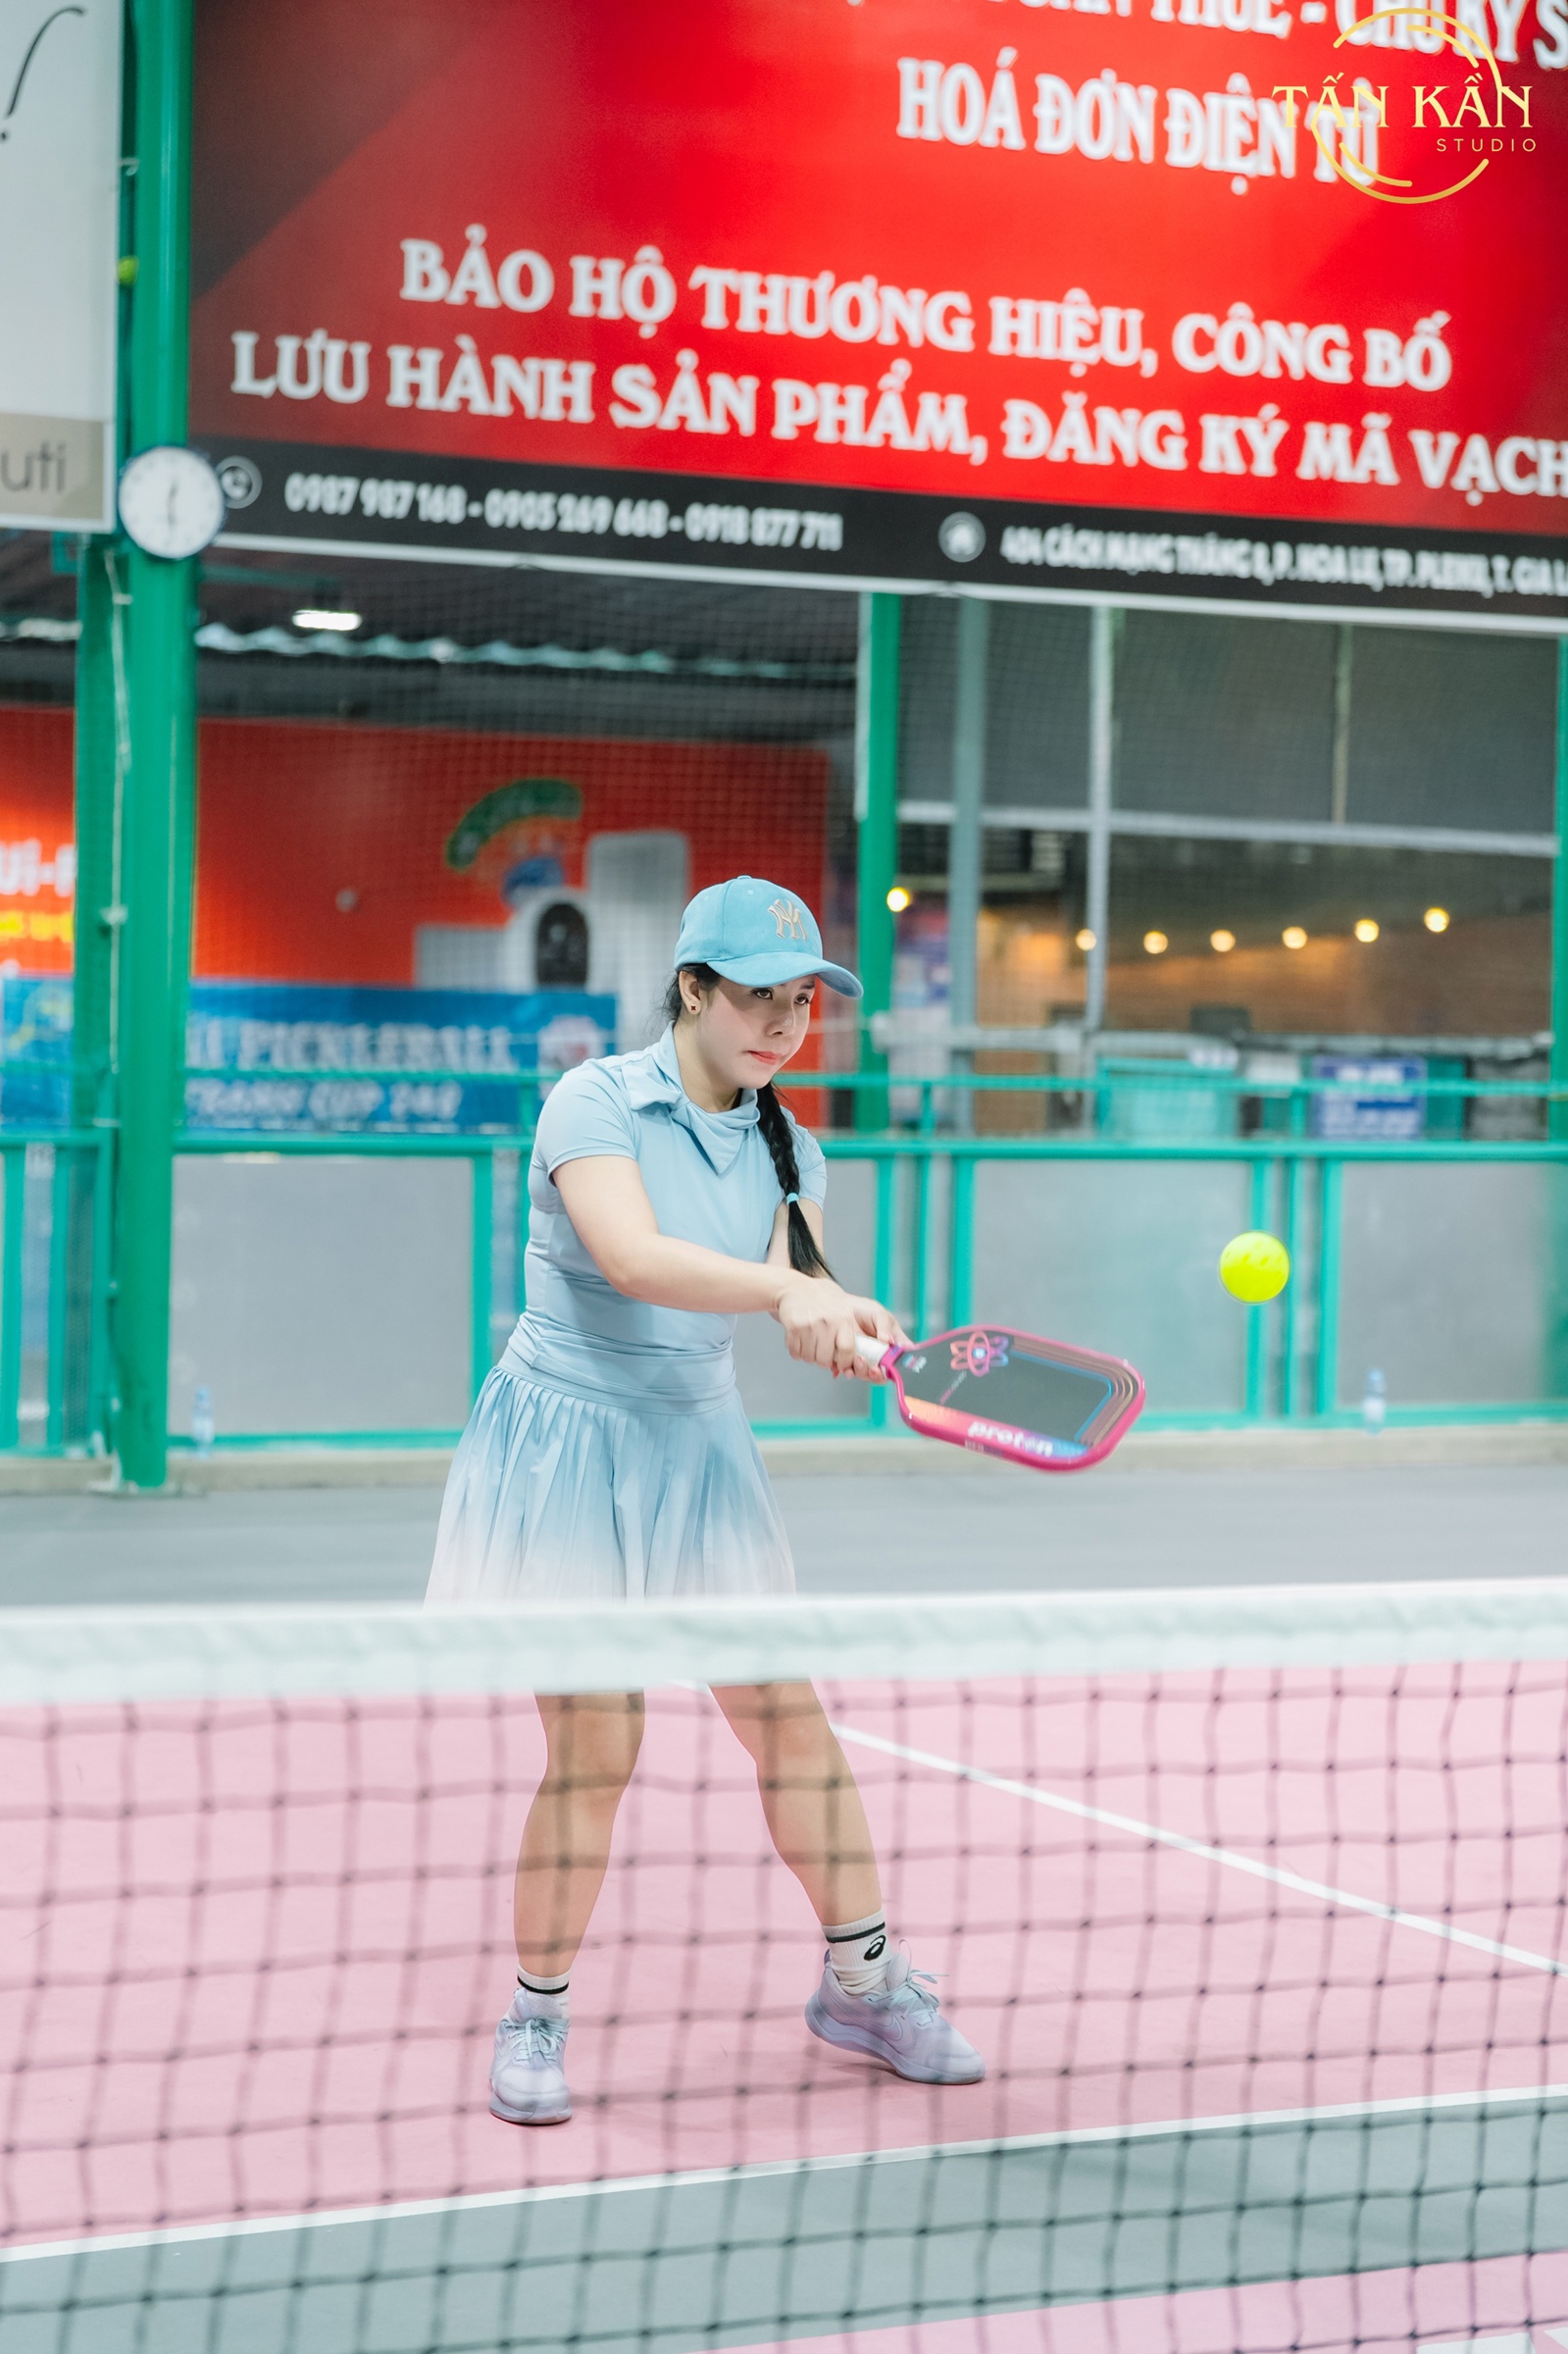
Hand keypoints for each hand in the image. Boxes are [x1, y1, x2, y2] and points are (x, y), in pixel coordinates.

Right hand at [772, 1277, 905, 1376]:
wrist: (796, 1288)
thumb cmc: (827, 1302)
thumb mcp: (853, 1310)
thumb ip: (873, 1328)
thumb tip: (884, 1346)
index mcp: (844, 1319)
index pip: (847, 1351)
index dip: (844, 1361)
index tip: (842, 1363)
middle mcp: (827, 1321)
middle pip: (825, 1360)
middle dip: (824, 1360)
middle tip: (824, 1349)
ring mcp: (809, 1324)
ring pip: (810, 1358)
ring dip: (811, 1355)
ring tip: (813, 1341)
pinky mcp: (793, 1327)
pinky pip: (795, 1353)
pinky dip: (797, 1351)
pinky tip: (802, 1338)